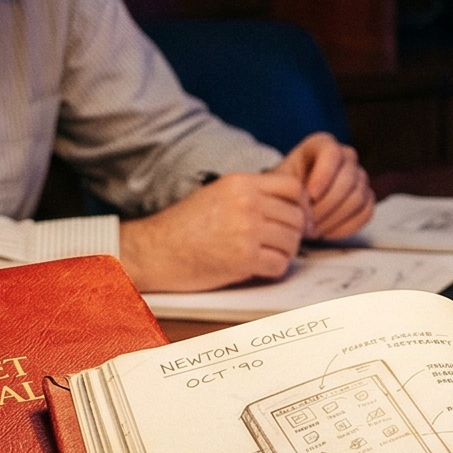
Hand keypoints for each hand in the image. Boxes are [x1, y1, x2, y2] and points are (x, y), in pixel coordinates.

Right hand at [118, 172, 305, 290]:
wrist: (154, 251)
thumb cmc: (183, 226)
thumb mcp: (217, 193)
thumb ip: (251, 193)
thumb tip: (288, 205)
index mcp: (241, 183)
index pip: (293, 187)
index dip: (298, 205)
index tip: (290, 218)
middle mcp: (247, 203)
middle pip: (297, 217)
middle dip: (292, 232)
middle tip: (280, 242)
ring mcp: (247, 231)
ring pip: (292, 242)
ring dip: (284, 252)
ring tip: (267, 255)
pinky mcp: (244, 259)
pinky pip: (280, 265)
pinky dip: (274, 269)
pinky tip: (260, 268)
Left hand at [277, 132, 374, 239]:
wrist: (289, 205)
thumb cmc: (282, 191)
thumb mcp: (277, 183)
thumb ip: (289, 186)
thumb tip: (307, 202)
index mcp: (321, 144)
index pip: (332, 153)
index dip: (323, 175)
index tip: (310, 196)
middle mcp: (345, 156)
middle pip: (348, 178)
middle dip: (326, 204)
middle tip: (307, 221)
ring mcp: (359, 176)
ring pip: (357, 197)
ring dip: (333, 218)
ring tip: (312, 228)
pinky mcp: (366, 197)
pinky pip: (365, 212)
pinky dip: (346, 227)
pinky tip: (326, 232)